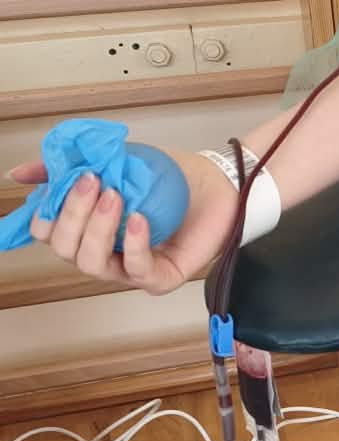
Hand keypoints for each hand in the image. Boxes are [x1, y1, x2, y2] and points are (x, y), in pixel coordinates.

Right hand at [7, 150, 238, 296]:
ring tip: (115, 196)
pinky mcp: (160, 278)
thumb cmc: (167, 177)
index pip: (47, 233)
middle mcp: (103, 253)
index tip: (68, 181)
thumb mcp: (113, 162)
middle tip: (92, 182)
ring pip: (92, 264)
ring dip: (98, 228)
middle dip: (73, 214)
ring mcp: (129, 269)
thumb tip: (18, 175)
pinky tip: (138, 219)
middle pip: (64, 250)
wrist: (217, 181)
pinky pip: (136, 270)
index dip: (47, 211)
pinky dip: (133, 243)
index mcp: (86, 229)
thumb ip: (66, 168)